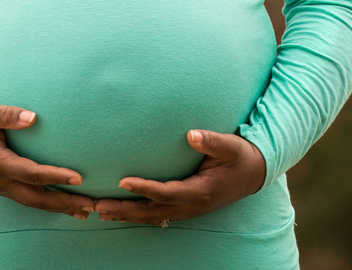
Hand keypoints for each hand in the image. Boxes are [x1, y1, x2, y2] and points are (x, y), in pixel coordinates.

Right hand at [0, 101, 95, 218]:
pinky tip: (58, 202)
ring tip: (81, 210)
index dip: (55, 176)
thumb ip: (9, 115)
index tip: (78, 178)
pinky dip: (44, 202)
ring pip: (31, 202)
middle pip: (36, 198)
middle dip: (64, 203)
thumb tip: (33, 117)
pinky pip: (25, 198)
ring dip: (57, 207)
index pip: (32, 173)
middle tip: (90, 205)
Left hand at [94, 130, 265, 225]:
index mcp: (200, 191)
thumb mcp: (230, 146)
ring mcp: (187, 210)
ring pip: (152, 217)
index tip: (122, 181)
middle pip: (152, 212)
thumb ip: (212, 141)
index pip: (165, 192)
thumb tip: (192, 134)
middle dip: (125, 210)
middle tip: (98, 206)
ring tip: (101, 211)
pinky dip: (138, 215)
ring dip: (126, 215)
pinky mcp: (185, 208)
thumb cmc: (239, 156)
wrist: (253, 174)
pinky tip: (122, 211)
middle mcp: (191, 205)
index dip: (144, 188)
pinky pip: (157, 215)